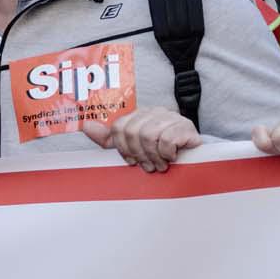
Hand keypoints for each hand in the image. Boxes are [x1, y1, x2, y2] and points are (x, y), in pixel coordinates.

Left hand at [81, 106, 198, 172]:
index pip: (119, 126)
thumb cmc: (160, 153)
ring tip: (159, 165)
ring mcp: (171, 117)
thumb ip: (108, 138)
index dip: (122, 147)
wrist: (194, 158)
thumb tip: (85, 126)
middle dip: (138, 154)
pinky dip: (167, 154)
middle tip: (147, 166)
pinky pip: (167, 140)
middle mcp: (154, 112)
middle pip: (132, 131)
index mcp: (139, 114)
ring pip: (148, 135)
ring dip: (153, 156)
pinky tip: (172, 158)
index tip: (132, 160)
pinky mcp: (186, 126)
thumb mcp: (132, 147)